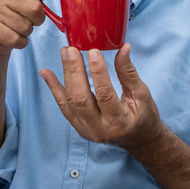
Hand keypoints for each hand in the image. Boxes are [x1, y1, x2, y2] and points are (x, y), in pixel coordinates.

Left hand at [40, 44, 161, 151]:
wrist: (138, 140)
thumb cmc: (143, 116)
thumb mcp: (142, 94)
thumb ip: (128, 72)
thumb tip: (123, 48)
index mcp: (119, 122)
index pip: (105, 95)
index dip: (98, 72)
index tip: (93, 51)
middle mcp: (100, 129)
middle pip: (82, 98)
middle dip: (75, 72)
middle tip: (72, 50)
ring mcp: (86, 130)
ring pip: (70, 101)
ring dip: (65, 75)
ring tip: (64, 53)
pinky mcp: (78, 127)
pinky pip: (63, 106)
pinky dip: (54, 88)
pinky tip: (46, 73)